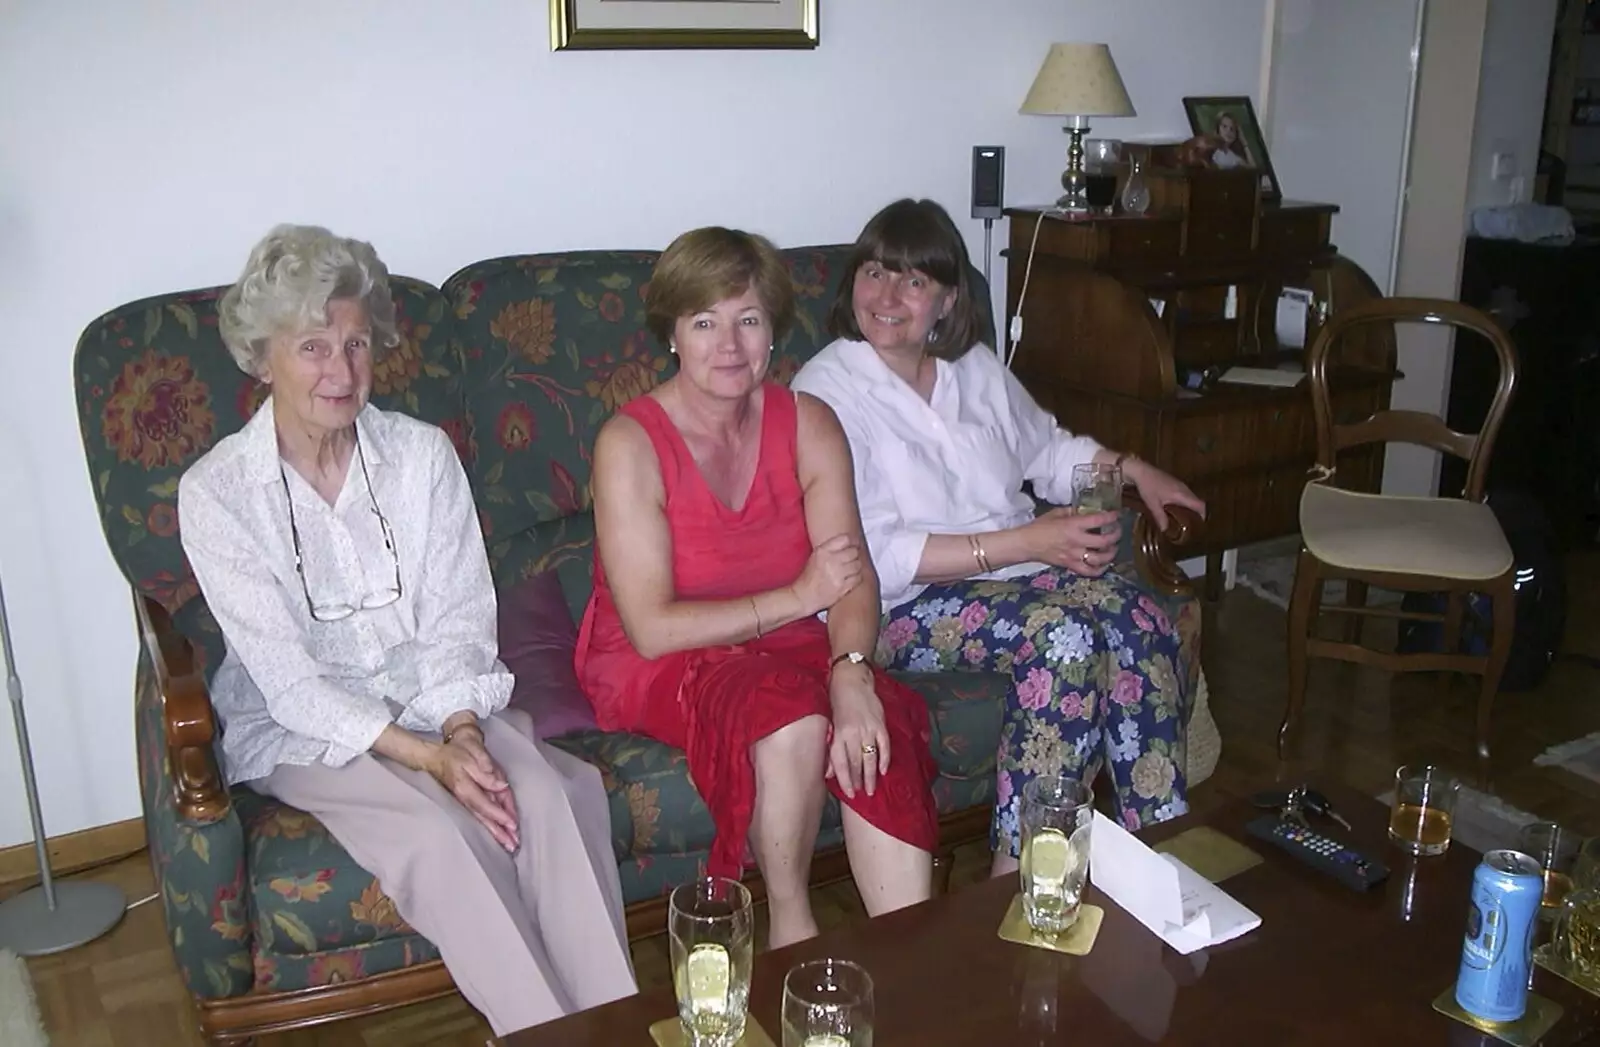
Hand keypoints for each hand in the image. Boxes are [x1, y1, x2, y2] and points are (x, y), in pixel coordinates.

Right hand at [427, 728, 519, 851]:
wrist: (436, 755)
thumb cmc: (456, 752)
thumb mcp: (472, 755)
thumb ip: (486, 773)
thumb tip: (501, 786)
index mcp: (465, 788)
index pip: (485, 805)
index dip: (499, 816)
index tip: (512, 825)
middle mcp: (464, 798)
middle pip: (484, 818)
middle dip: (499, 833)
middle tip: (513, 846)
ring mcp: (464, 801)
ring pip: (482, 820)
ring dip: (495, 833)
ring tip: (508, 845)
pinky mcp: (466, 801)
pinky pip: (480, 815)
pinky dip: (490, 824)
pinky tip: (498, 833)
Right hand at [792, 533, 863, 614]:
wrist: (804, 596)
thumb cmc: (809, 576)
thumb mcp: (815, 555)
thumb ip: (831, 548)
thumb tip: (849, 542)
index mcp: (822, 551)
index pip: (845, 539)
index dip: (852, 542)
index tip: (853, 544)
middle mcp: (831, 561)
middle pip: (854, 552)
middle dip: (854, 555)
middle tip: (851, 558)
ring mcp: (838, 575)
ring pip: (858, 565)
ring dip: (856, 566)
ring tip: (850, 569)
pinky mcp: (843, 587)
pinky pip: (858, 578)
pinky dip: (856, 577)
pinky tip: (850, 578)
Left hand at [824, 664, 888, 798]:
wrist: (851, 679)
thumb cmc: (836, 702)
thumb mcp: (830, 724)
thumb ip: (831, 748)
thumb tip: (829, 772)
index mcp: (838, 734)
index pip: (841, 764)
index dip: (845, 781)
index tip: (850, 793)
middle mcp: (852, 734)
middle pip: (856, 764)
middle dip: (859, 782)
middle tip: (863, 795)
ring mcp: (868, 729)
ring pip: (870, 758)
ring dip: (872, 775)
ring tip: (872, 789)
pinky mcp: (880, 724)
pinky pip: (884, 746)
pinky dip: (885, 759)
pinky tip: (884, 770)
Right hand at [1025, 507, 1121, 575]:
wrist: (1026, 543)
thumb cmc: (1039, 526)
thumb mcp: (1056, 513)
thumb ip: (1073, 511)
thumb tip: (1086, 511)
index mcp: (1073, 525)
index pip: (1099, 520)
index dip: (1111, 517)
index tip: (1116, 515)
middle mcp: (1077, 541)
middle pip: (1105, 541)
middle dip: (1116, 535)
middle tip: (1117, 531)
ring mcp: (1075, 555)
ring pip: (1101, 558)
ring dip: (1111, 553)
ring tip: (1113, 548)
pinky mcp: (1071, 565)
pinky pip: (1090, 571)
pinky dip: (1100, 569)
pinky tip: (1103, 565)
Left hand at [1125, 459, 1206, 531]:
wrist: (1141, 470)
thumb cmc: (1148, 487)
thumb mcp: (1153, 504)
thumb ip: (1160, 517)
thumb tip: (1165, 530)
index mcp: (1182, 494)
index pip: (1200, 504)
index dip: (1203, 514)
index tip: (1202, 524)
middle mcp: (1184, 488)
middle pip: (1197, 501)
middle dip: (1198, 511)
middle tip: (1194, 523)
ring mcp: (1180, 483)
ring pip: (1191, 496)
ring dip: (1192, 506)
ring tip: (1187, 517)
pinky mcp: (1175, 481)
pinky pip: (1186, 493)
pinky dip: (1186, 501)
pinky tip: (1178, 507)